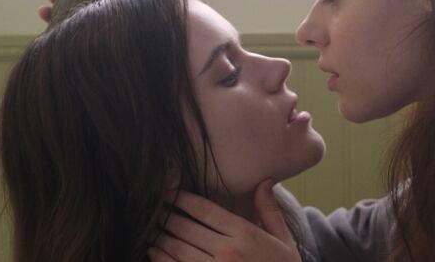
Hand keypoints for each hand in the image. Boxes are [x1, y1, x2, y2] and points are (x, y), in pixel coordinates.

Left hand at [149, 180, 300, 261]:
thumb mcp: (283, 240)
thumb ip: (269, 210)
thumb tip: (264, 181)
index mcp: (245, 234)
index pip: (205, 210)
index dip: (183, 198)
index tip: (171, 191)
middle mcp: (227, 251)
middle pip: (185, 227)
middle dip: (167, 214)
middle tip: (154, 205)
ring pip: (175, 248)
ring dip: (159, 235)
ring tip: (150, 226)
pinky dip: (160, 258)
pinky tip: (153, 251)